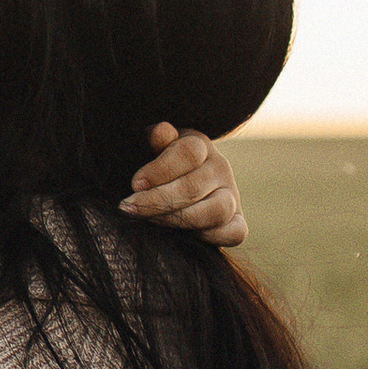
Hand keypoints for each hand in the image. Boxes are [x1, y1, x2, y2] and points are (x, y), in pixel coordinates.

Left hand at [120, 121, 246, 249]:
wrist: (177, 188)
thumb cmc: (157, 167)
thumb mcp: (153, 147)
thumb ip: (156, 139)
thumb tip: (161, 132)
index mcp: (200, 145)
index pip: (189, 153)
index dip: (160, 170)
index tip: (135, 184)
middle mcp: (220, 169)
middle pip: (194, 186)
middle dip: (158, 200)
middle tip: (130, 208)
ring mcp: (232, 197)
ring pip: (217, 210)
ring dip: (179, 219)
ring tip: (151, 221)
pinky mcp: (237, 224)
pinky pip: (235, 233)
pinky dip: (212, 237)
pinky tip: (182, 235)